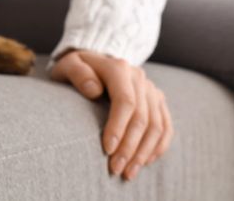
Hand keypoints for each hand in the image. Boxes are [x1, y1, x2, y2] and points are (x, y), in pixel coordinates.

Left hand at [50, 50, 172, 180]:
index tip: (107, 150)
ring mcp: (151, 90)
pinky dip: (158, 147)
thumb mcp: (68, 65)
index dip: (118, 128)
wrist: (93, 62)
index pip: (125, 101)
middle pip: (142, 118)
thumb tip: (94, 91)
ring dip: (144, 153)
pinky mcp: (158, 101)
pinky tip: (145, 162)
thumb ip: (78, 73)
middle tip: (115, 169)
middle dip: (129, 147)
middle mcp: (139, 78)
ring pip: (157, 126)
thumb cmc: (76, 68)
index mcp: (119, 69)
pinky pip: (166, 127)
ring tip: (128, 173)